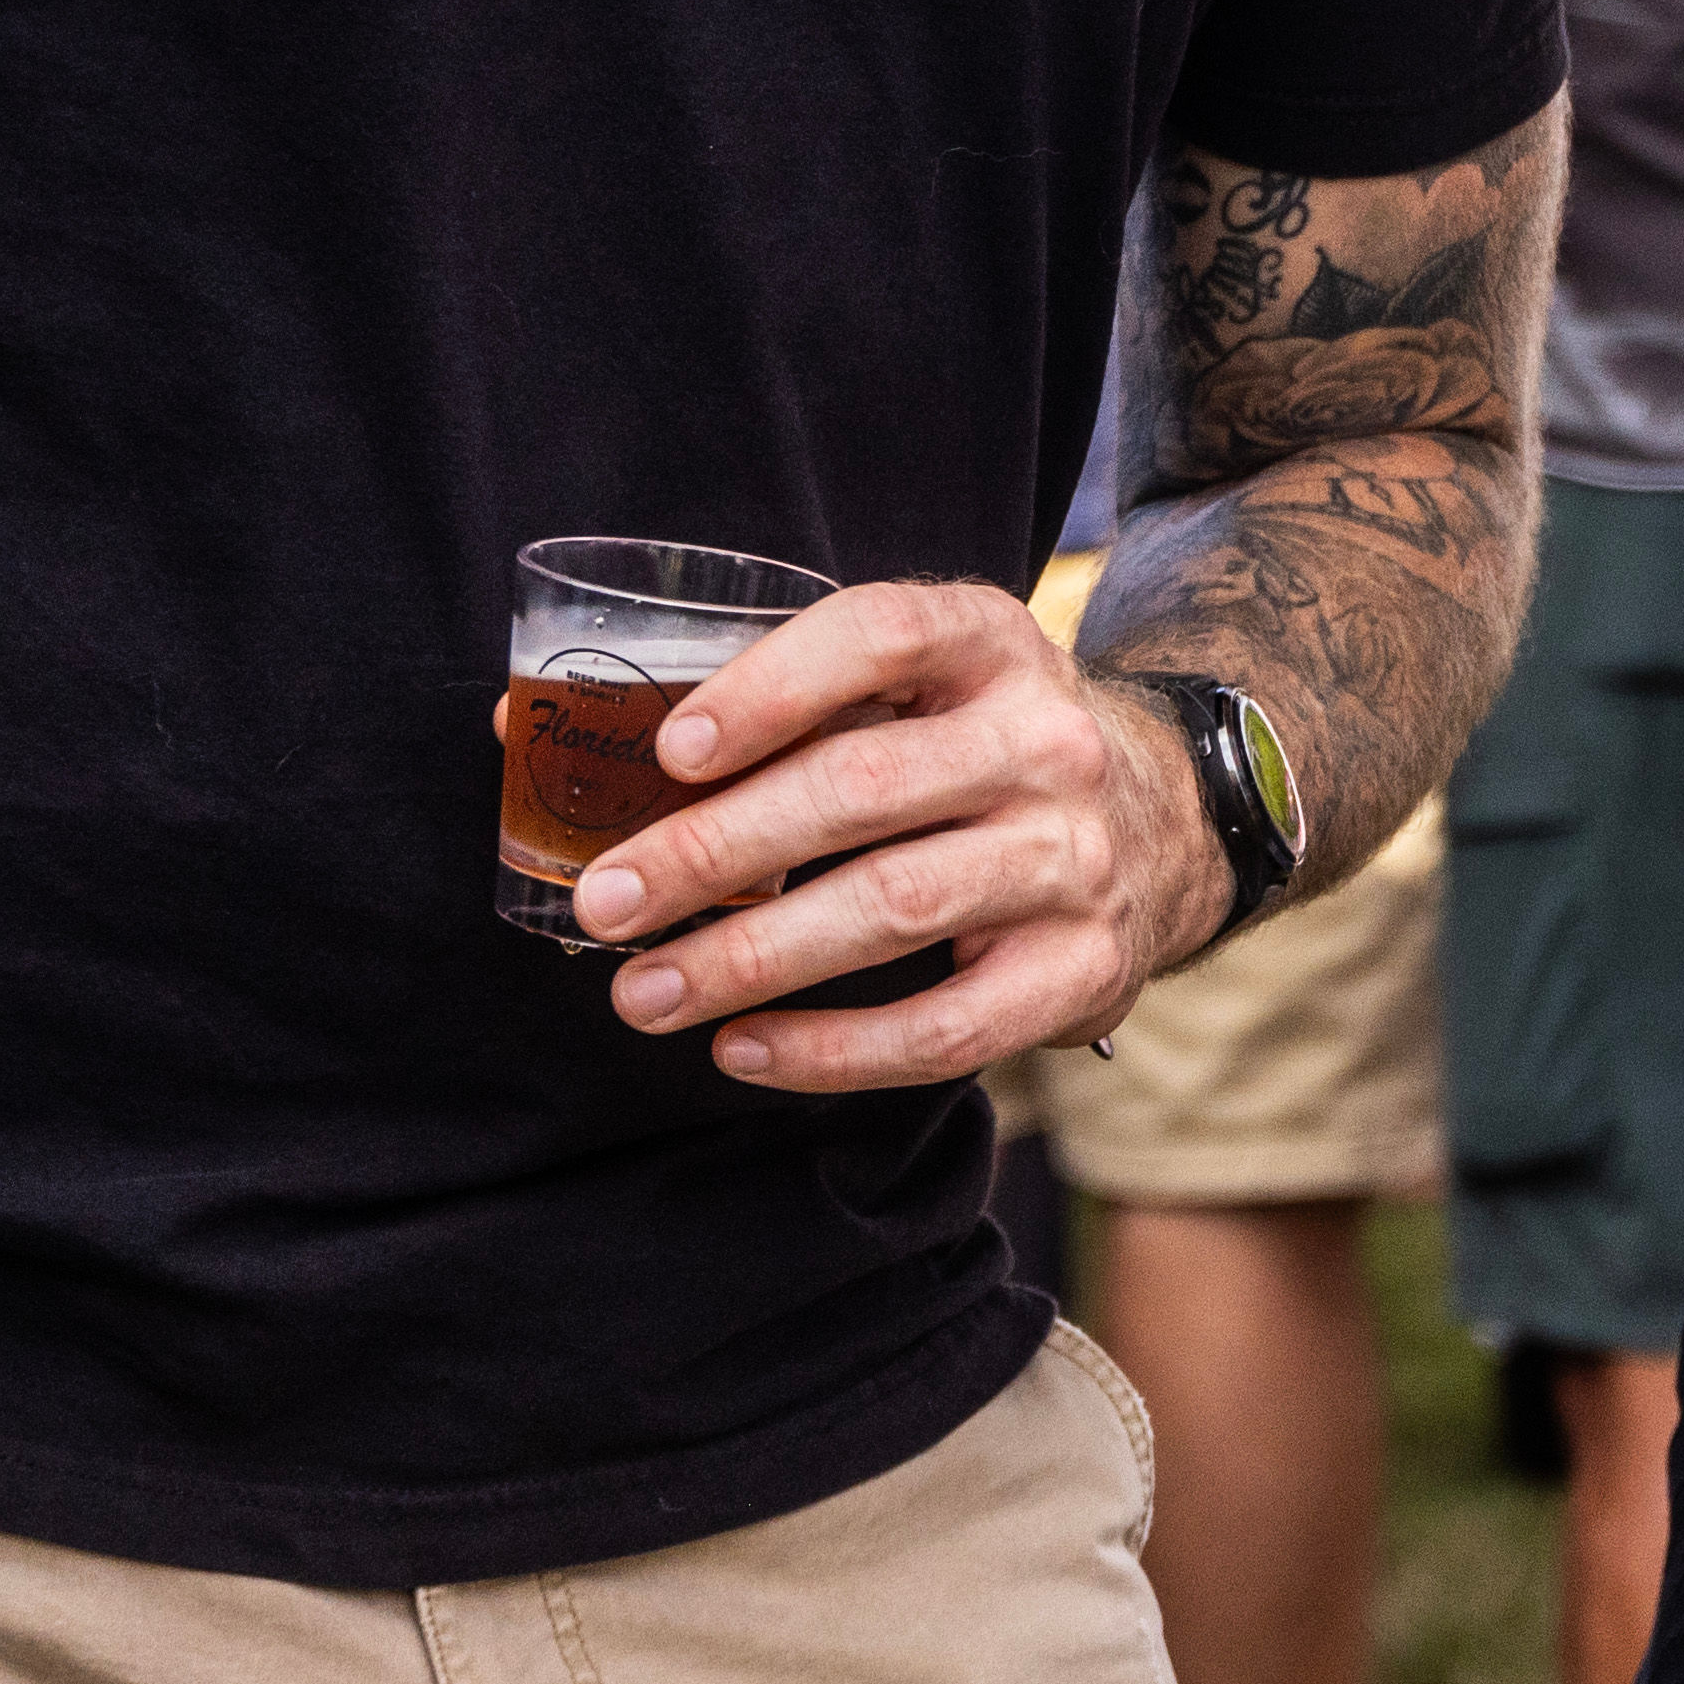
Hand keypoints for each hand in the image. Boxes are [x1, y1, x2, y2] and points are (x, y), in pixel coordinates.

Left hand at [576, 578, 1230, 1083]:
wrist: (1167, 823)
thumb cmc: (972, 750)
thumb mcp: (908, 689)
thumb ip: (755, 700)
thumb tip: (516, 728)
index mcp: (990, 645)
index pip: (882, 634)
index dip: (770, 686)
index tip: (667, 751)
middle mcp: (1045, 741)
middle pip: (863, 789)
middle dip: (716, 850)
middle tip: (608, 902)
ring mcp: (1073, 858)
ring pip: (894, 906)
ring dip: (750, 957)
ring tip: (641, 993)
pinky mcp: (1083, 968)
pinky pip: (946, 1027)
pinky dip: (832, 1050)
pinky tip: (742, 1049)